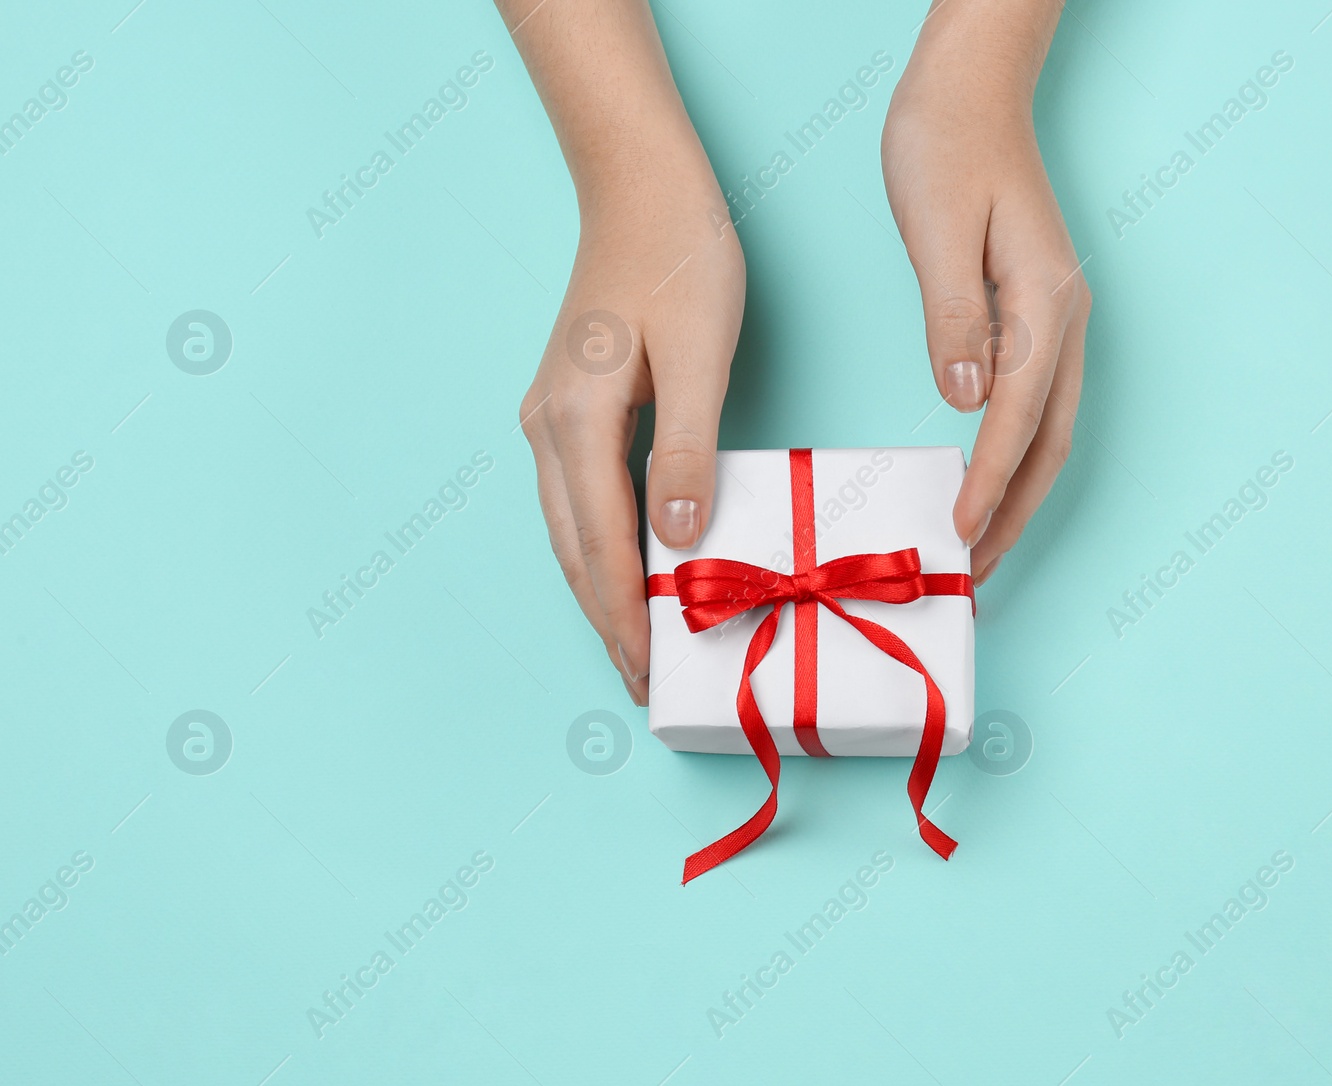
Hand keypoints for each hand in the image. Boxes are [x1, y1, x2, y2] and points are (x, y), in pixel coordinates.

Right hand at [521, 167, 743, 704]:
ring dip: (600, 590)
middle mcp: (548, 429)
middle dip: (607, 622)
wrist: (641, 188)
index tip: (649, 676)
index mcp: (577, 422)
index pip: (601, 547)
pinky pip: (581, 500)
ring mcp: (550, 419)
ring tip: (637, 644)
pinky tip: (631, 569)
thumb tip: (676, 538)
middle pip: (574, 551)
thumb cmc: (679, 259)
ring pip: (571, 530)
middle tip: (645, 684)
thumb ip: (686, 449)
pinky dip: (602, 546)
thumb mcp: (700, 354)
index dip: (625, 618)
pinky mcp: (568, 408)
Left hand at [882, 5, 1086, 584]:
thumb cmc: (946, 144)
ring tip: (985, 540)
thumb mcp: (937, 226)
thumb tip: (970, 396)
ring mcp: (1058, 316)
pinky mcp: (1037, 313)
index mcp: (1043, 300)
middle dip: (1017, 510)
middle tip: (978, 567)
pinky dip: (1015, 450)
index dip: (990, 482)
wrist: (971, 88)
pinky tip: (988, 472)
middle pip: (1051, 440)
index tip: (964, 534)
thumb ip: (954, 316)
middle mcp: (1064, 316)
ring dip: (1020, 488)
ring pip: (1050, 427)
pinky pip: (1036, 400)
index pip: (1017, 417)